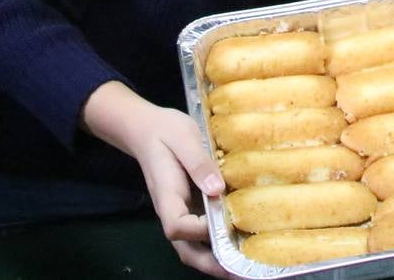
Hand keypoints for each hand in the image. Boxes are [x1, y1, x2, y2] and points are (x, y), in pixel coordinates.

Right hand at [83, 82, 225, 277]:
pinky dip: (217, 245)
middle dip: (212, 265)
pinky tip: (240, 243)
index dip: (199, 231)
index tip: (223, 223)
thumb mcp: (184, 138)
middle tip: (242, 272)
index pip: (178, 226)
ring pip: (193, 247)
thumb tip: (218, 189)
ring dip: (216, 261)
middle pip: (186, 250)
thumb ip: (199, 164)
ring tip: (246, 266)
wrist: (147, 127)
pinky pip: (200, 235)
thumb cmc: (165, 131)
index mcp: (167, 195)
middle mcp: (172, 211)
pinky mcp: (189, 208)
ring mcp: (180, 212)